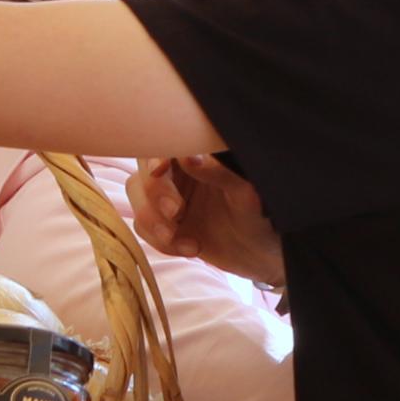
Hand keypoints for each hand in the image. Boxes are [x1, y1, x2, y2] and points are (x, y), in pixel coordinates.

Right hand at [130, 155, 281, 287]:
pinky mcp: (163, 225)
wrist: (262, 255)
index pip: (164, 145)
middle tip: (177, 212)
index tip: (159, 169)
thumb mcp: (246, 195)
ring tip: (188, 241)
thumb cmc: (260, 217)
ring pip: (137, 201)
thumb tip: (188, 157)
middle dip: (154, 193)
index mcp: (198, 157)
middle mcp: (179, 174)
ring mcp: (168, 200)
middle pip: (143, 173)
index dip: (154, 155)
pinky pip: (144, 229)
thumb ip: (218, 173)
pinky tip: (192, 248)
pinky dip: (162, 243)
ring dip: (154, 222)